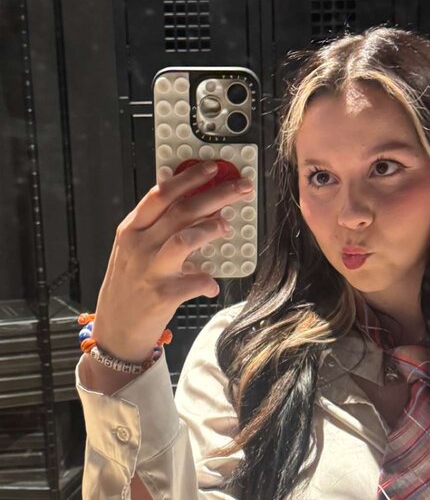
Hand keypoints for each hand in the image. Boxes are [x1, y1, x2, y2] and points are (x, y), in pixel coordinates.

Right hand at [91, 160, 254, 362]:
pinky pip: (194, 282)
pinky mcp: (162, 295)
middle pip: (182, 211)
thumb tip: (183, 196)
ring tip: (227, 226)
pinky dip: (208, 281)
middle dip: (216, 194)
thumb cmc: (128, 288)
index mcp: (131, 230)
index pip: (162, 194)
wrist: (116, 331)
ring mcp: (149, 270)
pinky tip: (211, 284)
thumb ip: (153, 225)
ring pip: (185, 238)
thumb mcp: (132, 250)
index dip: (189, 178)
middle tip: (241, 187)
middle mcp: (138, 246)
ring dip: (211, 229)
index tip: (213, 168)